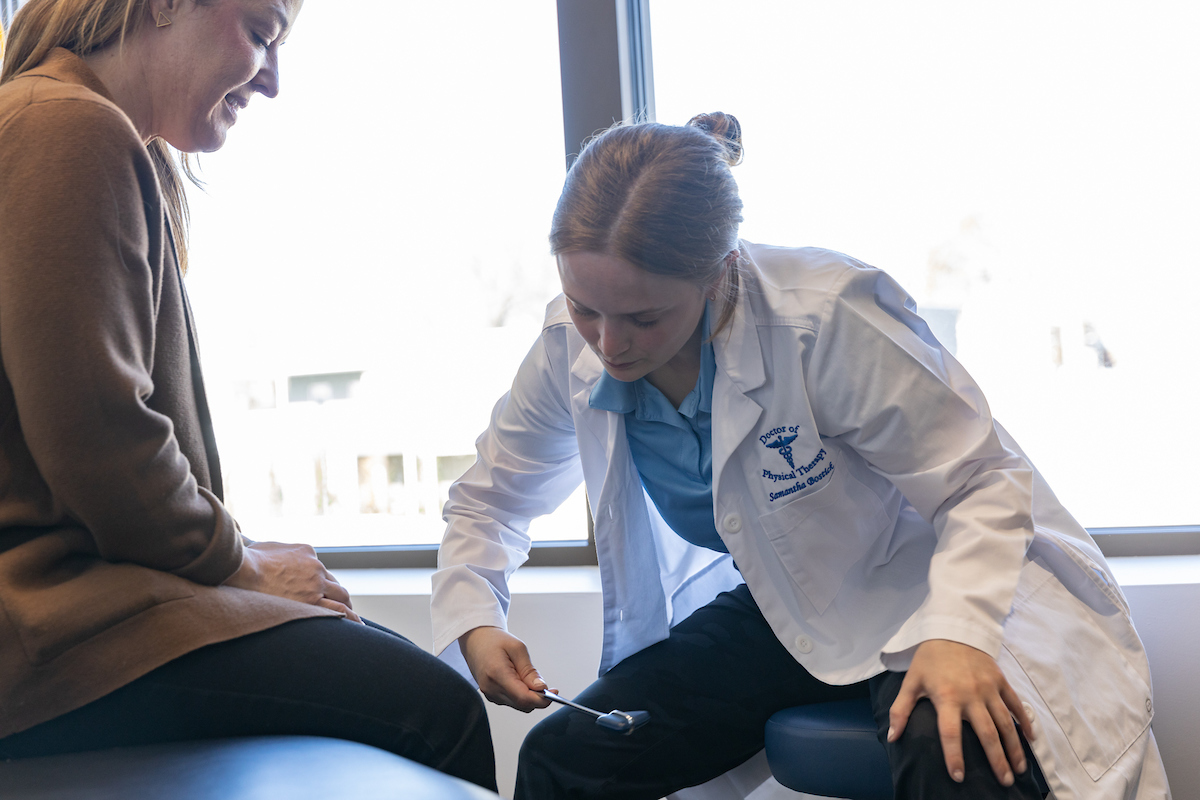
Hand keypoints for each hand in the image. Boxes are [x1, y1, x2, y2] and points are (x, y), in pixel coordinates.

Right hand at [223, 541, 361, 622]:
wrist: (244, 568)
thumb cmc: (250, 558)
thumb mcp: (270, 546)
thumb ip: (280, 553)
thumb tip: (276, 557)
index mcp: (308, 553)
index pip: (321, 571)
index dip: (323, 583)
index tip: (323, 592)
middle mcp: (316, 568)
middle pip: (335, 584)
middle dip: (339, 596)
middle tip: (344, 607)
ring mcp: (315, 585)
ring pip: (341, 598)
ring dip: (348, 608)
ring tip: (354, 621)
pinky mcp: (311, 601)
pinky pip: (335, 611)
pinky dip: (348, 618)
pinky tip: (354, 626)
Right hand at [459, 626, 552, 711]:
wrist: (475, 640)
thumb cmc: (495, 640)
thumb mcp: (517, 648)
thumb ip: (529, 671)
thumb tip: (541, 688)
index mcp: (497, 674)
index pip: (524, 697)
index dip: (542, 699)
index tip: (554, 691)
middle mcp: (491, 688)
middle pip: (522, 704)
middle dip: (538, 698)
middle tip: (546, 685)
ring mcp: (489, 693)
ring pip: (517, 705)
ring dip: (529, 696)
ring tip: (528, 677)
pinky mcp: (490, 695)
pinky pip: (511, 701)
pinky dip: (520, 695)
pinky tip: (520, 681)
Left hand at [888, 639, 1033, 786]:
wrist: (951, 629)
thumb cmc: (929, 659)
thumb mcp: (910, 682)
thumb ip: (901, 711)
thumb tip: (892, 737)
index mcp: (947, 697)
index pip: (950, 733)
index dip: (954, 756)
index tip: (959, 777)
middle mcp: (971, 695)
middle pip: (987, 733)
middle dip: (996, 760)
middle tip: (1004, 783)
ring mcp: (989, 688)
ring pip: (1005, 723)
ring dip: (1014, 748)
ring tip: (1018, 770)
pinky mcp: (1000, 681)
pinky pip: (1015, 704)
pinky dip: (1024, 722)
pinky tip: (1030, 739)